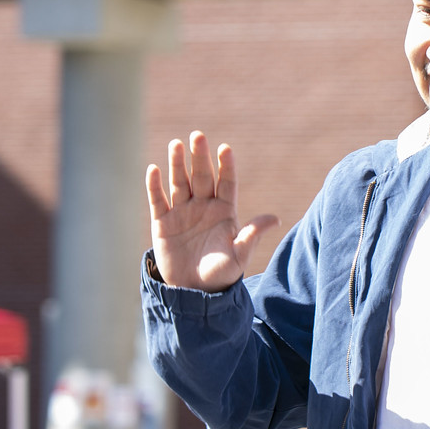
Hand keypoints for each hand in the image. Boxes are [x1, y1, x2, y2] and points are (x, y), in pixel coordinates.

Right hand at [145, 132, 278, 292]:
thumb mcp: (239, 255)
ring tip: (176, 144)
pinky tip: (154, 169)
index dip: (226, 166)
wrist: (194, 292)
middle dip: (200, 157)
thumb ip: (252, 235)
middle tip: (198, 136)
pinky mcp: (162, 222)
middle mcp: (204, 206)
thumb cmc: (221, 274)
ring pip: (180, 182)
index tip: (225, 149)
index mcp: (225, 211)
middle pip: (202, 176)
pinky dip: (154, 185)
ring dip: (178, 164)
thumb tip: (275, 219)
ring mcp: (182, 212)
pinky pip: (157, 200)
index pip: (226, 183)